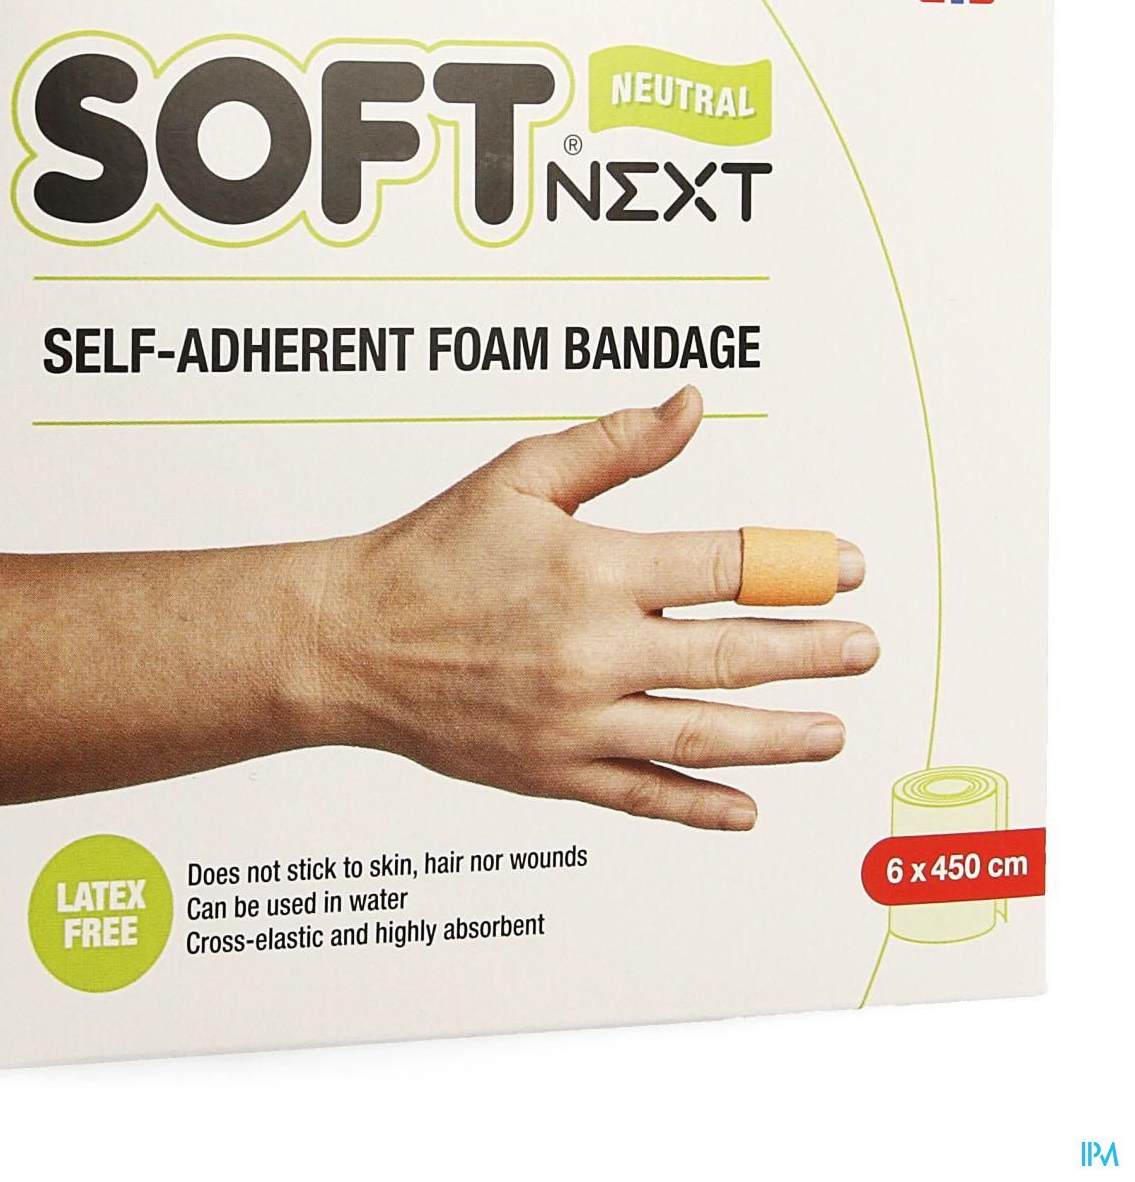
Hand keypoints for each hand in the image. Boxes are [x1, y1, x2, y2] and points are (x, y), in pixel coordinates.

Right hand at [300, 386, 876, 829]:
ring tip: (833, 730)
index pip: (726, 567)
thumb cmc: (431, 554)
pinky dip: (699, 807)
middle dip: (812, 652)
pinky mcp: (550, 772)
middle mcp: (591, 651)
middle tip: (865, 650)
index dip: (800, 564)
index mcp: (591, 570)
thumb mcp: (519, 477)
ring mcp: (573, 722)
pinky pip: (641, 797)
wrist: (349, 642)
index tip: (849, 567)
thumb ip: (614, 445)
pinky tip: (747, 808)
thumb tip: (692, 406)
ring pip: (702, 734)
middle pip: (733, 654)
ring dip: (779, 736)